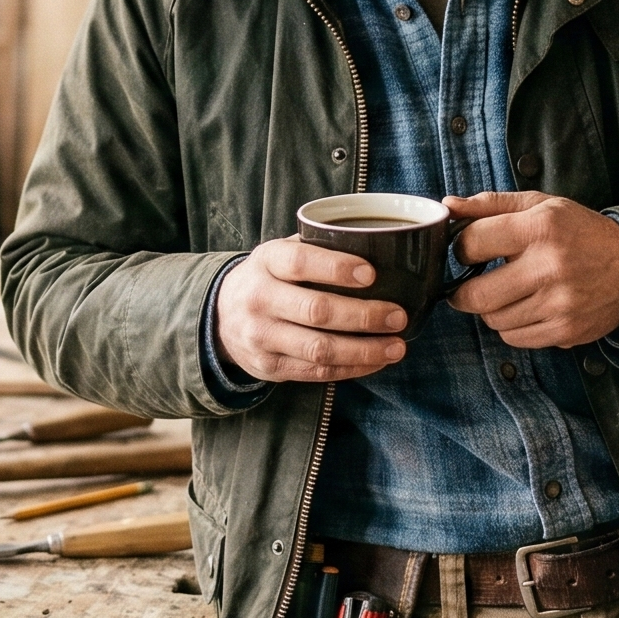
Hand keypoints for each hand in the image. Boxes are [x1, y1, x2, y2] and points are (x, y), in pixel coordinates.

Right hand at [214, 237, 410, 384]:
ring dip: (364, 351)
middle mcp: (259, 299)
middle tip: (398, 316)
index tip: (372, 274)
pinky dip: (352, 368)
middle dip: (364, 316)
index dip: (336, 268)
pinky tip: (376, 361)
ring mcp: (262, 337)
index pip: (299, 262)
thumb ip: (318, 246)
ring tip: (397, 347)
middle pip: (316, 311)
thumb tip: (379, 244)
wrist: (220, 316)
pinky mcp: (270, 367)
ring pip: (319, 349)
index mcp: (266, 262)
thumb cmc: (269, 278)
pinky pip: (317, 372)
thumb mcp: (280, 252)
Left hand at [445, 191, 618, 348]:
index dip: (462, 248)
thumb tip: (448, 206)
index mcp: (540, 228)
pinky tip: (526, 308)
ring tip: (509, 293)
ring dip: (492, 309)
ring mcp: (559, 303)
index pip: (472, 244)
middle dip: (464, 291)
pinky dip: (512, 326)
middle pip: (475, 295)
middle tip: (472, 284)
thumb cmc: (580, 232)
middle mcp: (550, 267)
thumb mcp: (541, 205)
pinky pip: (514, 338)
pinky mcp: (566, 330)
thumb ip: (491, 204)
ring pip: (493, 320)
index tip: (470, 251)